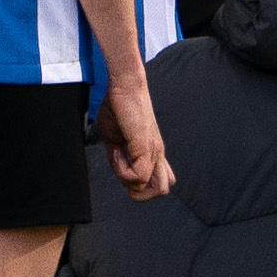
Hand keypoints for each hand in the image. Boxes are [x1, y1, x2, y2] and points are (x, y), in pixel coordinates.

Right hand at [94, 83, 174, 200]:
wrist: (123, 85)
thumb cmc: (118, 108)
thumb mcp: (116, 140)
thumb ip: (121, 160)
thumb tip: (125, 177)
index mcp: (152, 154)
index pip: (159, 184)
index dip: (136, 184)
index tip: (120, 164)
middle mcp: (158, 154)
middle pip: (160, 191)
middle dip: (137, 189)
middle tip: (120, 166)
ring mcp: (155, 151)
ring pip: (157, 190)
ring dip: (131, 182)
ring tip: (119, 157)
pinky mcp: (147, 146)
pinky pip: (139, 176)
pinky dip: (123, 170)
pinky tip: (117, 149)